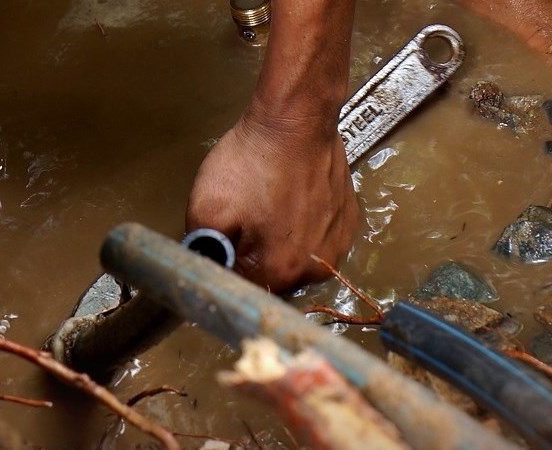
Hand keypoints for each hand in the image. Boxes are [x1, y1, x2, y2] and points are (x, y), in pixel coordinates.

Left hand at [187, 110, 357, 292]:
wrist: (296, 120)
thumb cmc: (254, 161)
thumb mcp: (206, 209)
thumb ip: (204, 253)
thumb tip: (208, 274)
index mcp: (282, 271)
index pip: (245, 290)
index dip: (228, 267)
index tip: (223, 242)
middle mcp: (317, 268)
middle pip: (273, 277)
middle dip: (254, 256)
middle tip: (244, 218)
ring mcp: (338, 245)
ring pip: (296, 258)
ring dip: (279, 241)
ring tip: (268, 206)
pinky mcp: (347, 222)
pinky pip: (316, 238)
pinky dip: (302, 226)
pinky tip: (289, 200)